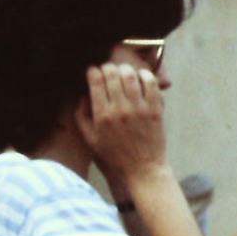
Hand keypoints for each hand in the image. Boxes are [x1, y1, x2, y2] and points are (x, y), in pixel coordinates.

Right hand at [77, 63, 167, 184]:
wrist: (143, 168)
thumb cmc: (115, 154)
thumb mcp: (90, 139)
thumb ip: (81, 116)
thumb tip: (82, 94)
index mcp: (102, 115)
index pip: (95, 80)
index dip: (92, 71)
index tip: (93, 72)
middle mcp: (120, 109)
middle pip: (111, 73)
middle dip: (107, 67)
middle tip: (107, 71)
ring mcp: (139, 108)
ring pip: (130, 74)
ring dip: (124, 69)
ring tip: (123, 72)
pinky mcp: (155, 109)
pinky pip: (150, 83)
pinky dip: (144, 75)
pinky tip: (140, 78)